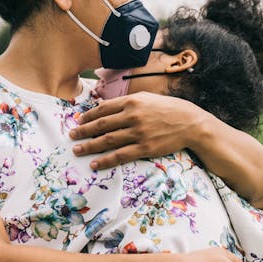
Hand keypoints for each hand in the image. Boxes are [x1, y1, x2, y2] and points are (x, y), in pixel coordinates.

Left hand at [69, 92, 204, 168]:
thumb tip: (107, 107)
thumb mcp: (148, 98)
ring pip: (107, 141)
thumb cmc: (169, 109)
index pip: (103, 109)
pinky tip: (95, 163)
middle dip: (83, 131)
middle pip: (101, 125)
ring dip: (89, 146)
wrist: (191, 123)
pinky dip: (105, 160)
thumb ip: (128, 102)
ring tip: (77, 150)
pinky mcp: (144, 148)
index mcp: (132, 101)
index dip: (88, 116)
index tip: (79, 121)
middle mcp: (132, 116)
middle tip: (71, 136)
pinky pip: (120, 155)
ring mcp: (138, 133)